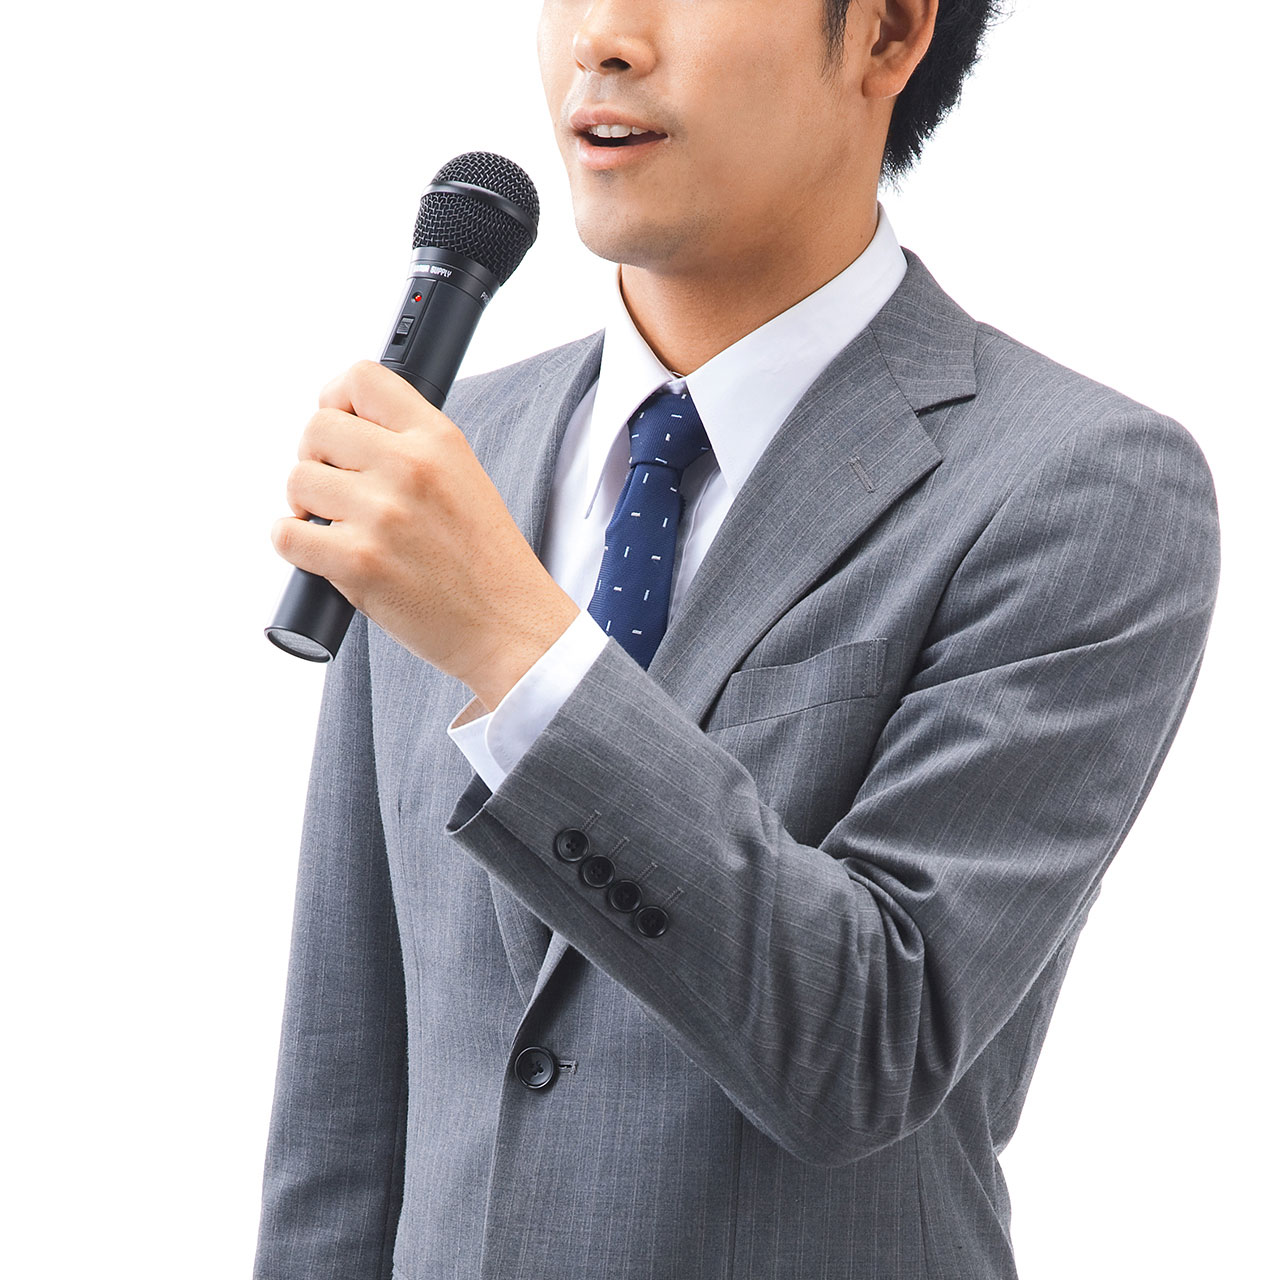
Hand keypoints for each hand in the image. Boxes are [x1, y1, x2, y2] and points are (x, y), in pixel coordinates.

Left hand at [270, 360, 579, 707]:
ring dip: (307, 506)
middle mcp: (409, 468)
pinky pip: (287, 534)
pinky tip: (322, 552)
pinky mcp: (357, 562)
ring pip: (297, 481)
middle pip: (316, 428)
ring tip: (339, 527)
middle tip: (338, 490)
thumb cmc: (485, 560)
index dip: (336, 399)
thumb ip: (412, 446)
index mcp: (439, 440)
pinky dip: (295, 543)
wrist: (508, 625)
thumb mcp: (464, 478)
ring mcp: (382, 514)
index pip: (361, 379)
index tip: (340, 426)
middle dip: (317, 460)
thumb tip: (344, 428)